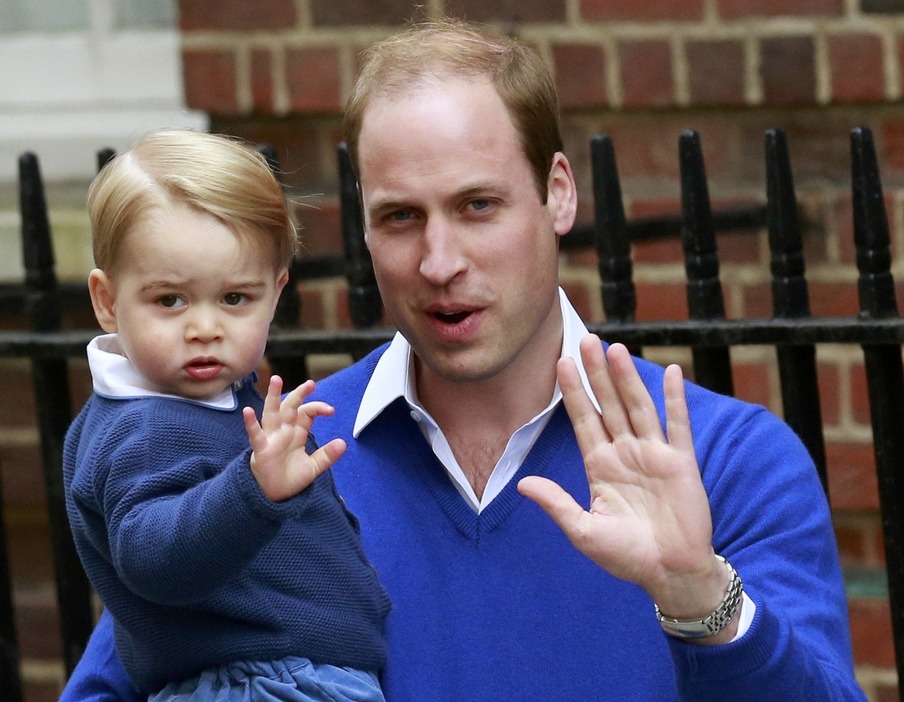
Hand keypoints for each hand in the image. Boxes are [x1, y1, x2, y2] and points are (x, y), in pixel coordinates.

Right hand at [242, 375, 345, 502]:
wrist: (275, 497)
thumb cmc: (291, 478)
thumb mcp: (313, 467)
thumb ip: (327, 455)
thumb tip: (343, 443)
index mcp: (296, 433)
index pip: (306, 413)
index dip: (317, 408)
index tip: (331, 410)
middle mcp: (283, 432)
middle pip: (291, 407)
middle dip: (299, 394)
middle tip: (310, 383)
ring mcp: (271, 439)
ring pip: (272, 413)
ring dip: (273, 396)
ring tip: (276, 380)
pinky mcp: (261, 450)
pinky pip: (256, 435)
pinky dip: (251, 423)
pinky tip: (248, 412)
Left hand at [518, 336, 730, 629]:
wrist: (670, 574)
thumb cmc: (626, 556)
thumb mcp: (583, 531)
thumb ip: (557, 504)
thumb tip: (522, 483)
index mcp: (600, 466)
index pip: (583, 420)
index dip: (572, 392)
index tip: (560, 363)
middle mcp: (625, 453)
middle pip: (608, 404)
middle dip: (596, 374)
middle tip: (585, 339)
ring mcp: (653, 454)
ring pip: (638, 407)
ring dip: (627, 378)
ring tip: (615, 349)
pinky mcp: (681, 462)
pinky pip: (678, 425)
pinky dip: (675, 399)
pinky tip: (672, 372)